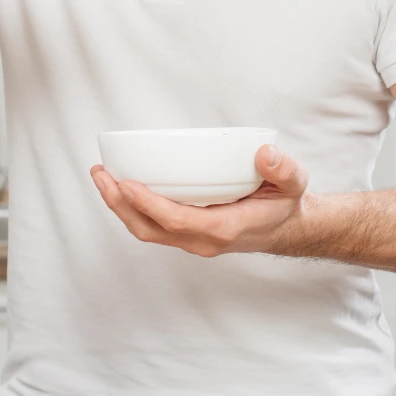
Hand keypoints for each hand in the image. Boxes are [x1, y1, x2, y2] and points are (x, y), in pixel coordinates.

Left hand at [90, 144, 309, 256]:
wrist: (287, 229)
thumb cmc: (285, 204)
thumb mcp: (294, 183)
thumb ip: (283, 169)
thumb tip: (264, 154)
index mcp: (224, 229)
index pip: (177, 221)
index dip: (149, 204)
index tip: (127, 184)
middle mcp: (203, 240)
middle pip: (150, 229)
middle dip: (120, 204)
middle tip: (101, 175)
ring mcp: (193, 241)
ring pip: (147, 231)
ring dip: (120, 207)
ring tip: (102, 178)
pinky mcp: (187, 235)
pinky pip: (153, 227)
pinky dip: (132, 209)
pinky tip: (121, 186)